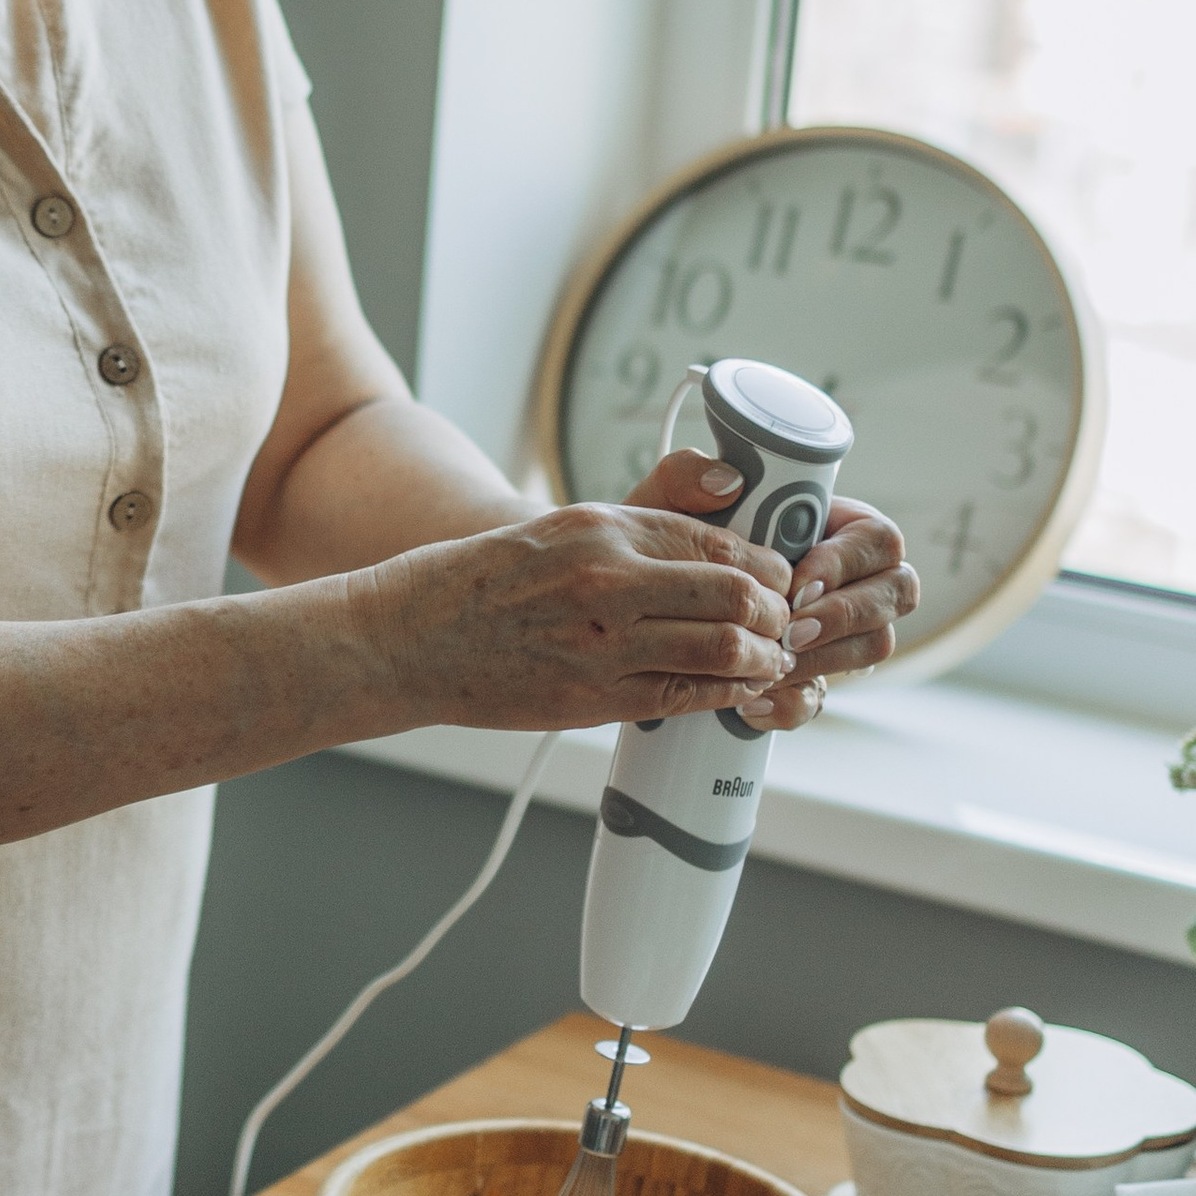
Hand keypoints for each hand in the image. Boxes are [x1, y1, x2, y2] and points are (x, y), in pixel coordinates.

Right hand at [367, 489, 797, 735]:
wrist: (411, 637)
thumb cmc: (484, 581)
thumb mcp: (561, 526)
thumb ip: (641, 523)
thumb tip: (725, 498)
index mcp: (600, 525)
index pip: (717, 540)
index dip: (765, 564)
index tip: (776, 578)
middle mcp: (607, 577)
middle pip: (736, 592)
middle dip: (777, 611)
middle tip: (785, 621)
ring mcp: (602, 640)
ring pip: (724, 647)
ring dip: (763, 656)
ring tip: (769, 659)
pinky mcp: (594, 697)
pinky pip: (687, 696)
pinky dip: (727, 693)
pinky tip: (738, 689)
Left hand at [622, 455, 917, 729]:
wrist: (644, 610)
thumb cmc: (669, 547)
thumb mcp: (667, 506)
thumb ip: (685, 477)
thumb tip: (726, 481)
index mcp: (835, 529)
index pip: (879, 538)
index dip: (848, 562)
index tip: (799, 581)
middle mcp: (851, 580)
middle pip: (899, 592)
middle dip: (847, 613)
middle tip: (794, 628)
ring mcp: (837, 633)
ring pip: (876, 646)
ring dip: (825, 658)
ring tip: (771, 662)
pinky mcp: (808, 678)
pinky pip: (822, 699)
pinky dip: (790, 703)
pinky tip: (751, 701)